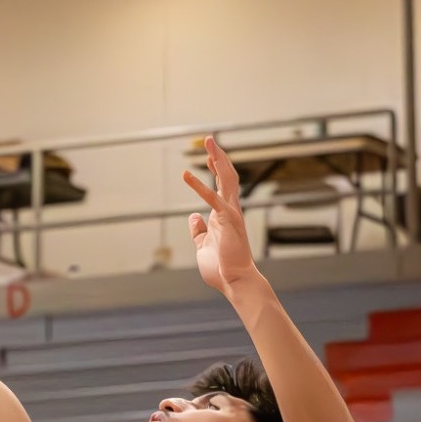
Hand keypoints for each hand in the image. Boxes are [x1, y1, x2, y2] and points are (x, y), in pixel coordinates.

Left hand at [181, 139, 260, 299]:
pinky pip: (212, 199)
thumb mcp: (203, 246)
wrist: (235, 282)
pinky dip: (199, 186)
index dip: (216, 169)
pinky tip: (186, 175)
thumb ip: (199, 231)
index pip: (223, 186)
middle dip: (218, 156)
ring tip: (208, 142)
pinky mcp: (226, 221)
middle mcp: (231, 210)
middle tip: (209, 139)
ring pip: (226, 179)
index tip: (210, 155)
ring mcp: (231, 213)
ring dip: (217, 159)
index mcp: (226, 215)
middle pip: (227, 176)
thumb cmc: (222, 267)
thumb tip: (193, 217)